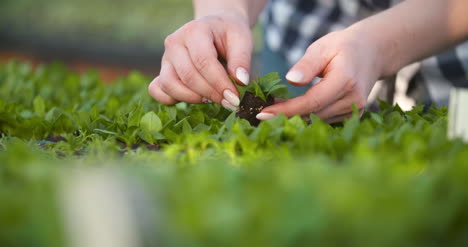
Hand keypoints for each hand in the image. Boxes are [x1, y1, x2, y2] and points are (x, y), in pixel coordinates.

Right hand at [148, 11, 252, 110]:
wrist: (215, 28)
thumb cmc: (229, 34)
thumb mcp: (242, 39)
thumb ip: (242, 59)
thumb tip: (241, 82)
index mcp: (194, 31)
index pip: (203, 61)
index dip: (219, 83)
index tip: (235, 98)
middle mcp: (175, 43)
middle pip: (188, 76)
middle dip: (210, 94)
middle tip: (230, 102)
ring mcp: (165, 58)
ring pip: (169, 85)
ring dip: (193, 98)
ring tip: (213, 98)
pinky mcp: (162, 71)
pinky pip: (157, 90)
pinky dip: (173, 99)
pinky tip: (195, 98)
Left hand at [257, 28, 383, 123]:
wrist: (372, 52)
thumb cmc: (342, 47)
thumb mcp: (322, 47)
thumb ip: (307, 65)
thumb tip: (290, 79)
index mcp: (345, 81)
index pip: (312, 102)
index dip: (286, 111)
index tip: (262, 113)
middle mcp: (353, 100)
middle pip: (312, 115)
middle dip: (284, 116)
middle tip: (258, 111)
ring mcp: (353, 111)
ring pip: (316, 121)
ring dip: (293, 118)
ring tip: (271, 109)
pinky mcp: (351, 117)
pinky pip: (323, 121)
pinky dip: (305, 118)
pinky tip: (288, 111)